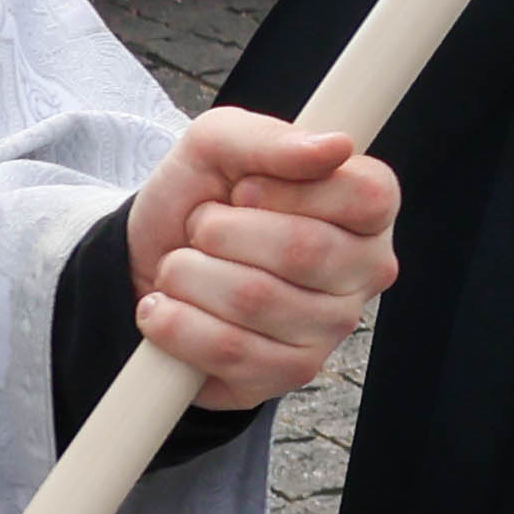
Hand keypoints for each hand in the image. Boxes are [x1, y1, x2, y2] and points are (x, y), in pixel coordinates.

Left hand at [120, 106, 402, 408]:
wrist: (147, 264)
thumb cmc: (200, 199)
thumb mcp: (220, 144)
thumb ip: (271, 138)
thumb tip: (334, 146)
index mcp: (366, 209)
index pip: (364, 197)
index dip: (289, 190)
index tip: (244, 189)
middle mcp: (365, 271)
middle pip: (303, 250)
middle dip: (220, 232)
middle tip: (202, 228)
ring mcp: (332, 329)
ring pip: (256, 300)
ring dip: (188, 275)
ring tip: (181, 268)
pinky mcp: (290, 375)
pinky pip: (229, 351)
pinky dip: (176, 323)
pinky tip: (166, 309)